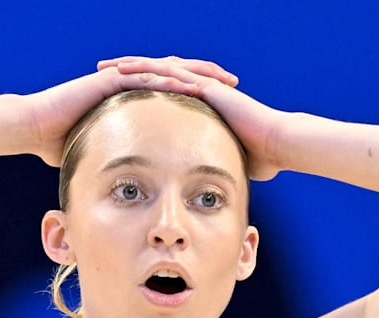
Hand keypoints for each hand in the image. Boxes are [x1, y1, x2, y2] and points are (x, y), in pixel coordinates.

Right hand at [21, 58, 239, 167]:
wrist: (35, 129)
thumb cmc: (61, 145)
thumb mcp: (102, 153)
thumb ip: (122, 163)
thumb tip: (136, 191)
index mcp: (134, 99)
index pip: (174, 91)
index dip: (202, 95)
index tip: (227, 104)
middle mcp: (131, 84)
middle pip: (177, 74)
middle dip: (207, 77)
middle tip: (234, 85)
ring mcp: (121, 78)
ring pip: (166, 70)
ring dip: (194, 73)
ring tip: (219, 80)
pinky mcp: (110, 80)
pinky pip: (144, 76)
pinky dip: (166, 79)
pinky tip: (188, 83)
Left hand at [96, 56, 286, 179]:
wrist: (277, 145)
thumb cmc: (260, 158)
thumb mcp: (227, 162)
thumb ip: (213, 168)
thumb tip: (206, 191)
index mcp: (201, 104)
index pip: (164, 92)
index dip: (139, 90)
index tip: (116, 94)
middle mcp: (200, 90)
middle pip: (157, 75)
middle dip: (129, 72)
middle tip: (101, 72)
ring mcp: (203, 85)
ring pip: (160, 68)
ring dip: (132, 65)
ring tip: (106, 66)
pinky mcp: (206, 86)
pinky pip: (171, 72)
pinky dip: (148, 69)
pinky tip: (126, 69)